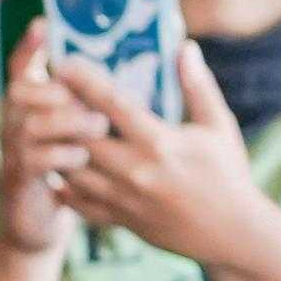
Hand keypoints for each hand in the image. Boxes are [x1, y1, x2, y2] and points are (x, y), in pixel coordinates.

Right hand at [0, 22, 88, 258]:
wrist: (37, 226)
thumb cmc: (68, 174)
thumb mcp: (74, 134)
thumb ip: (89, 104)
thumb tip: (131, 80)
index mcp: (31, 109)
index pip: (23, 69)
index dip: (30, 47)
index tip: (43, 24)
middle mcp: (15, 125)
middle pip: (21, 90)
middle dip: (56, 87)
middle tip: (89, 96)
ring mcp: (13, 153)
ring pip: (31, 123)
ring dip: (67, 120)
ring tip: (97, 126)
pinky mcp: (19, 181)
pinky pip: (36, 160)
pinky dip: (63, 155)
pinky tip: (82, 157)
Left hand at [48, 39, 280, 270]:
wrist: (232, 233)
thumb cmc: (228, 174)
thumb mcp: (218, 125)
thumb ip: (197, 86)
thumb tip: (185, 47)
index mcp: (158, 142)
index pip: (111, 104)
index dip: (83, 81)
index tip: (65, 64)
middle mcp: (134, 170)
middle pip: (80, 137)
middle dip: (61, 113)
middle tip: (48, 95)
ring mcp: (123, 199)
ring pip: (72, 171)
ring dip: (58, 148)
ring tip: (49, 128)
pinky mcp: (120, 220)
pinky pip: (79, 203)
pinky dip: (64, 187)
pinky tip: (57, 168)